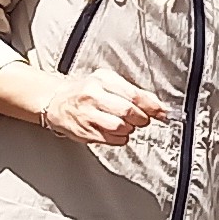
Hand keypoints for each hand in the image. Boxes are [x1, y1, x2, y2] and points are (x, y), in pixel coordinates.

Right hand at [35, 71, 168, 145]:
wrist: (56, 102)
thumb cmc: (85, 91)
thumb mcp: (106, 82)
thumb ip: (131, 91)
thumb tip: (156, 104)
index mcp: (101, 81)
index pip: (133, 94)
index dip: (152, 106)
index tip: (162, 112)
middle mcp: (93, 97)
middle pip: (128, 111)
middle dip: (141, 118)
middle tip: (143, 119)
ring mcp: (88, 115)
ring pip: (120, 127)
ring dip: (131, 128)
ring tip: (127, 124)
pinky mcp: (85, 132)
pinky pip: (112, 139)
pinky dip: (121, 138)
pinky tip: (117, 131)